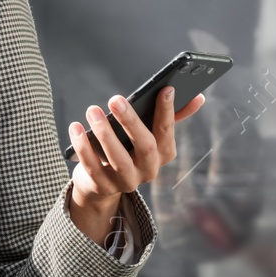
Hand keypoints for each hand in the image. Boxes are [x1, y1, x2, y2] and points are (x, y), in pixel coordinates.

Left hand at [66, 88, 205, 246]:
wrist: (102, 183)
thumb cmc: (129, 148)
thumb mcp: (149, 133)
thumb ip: (171, 116)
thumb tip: (200, 97)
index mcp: (163, 154)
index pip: (167, 132)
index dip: (168, 112)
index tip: (166, 89)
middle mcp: (148, 170)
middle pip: (144, 146)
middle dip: (131, 121)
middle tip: (115, 99)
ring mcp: (126, 181)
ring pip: (117, 159)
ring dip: (104, 133)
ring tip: (92, 110)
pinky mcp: (103, 187)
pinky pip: (92, 167)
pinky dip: (83, 147)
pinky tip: (76, 128)